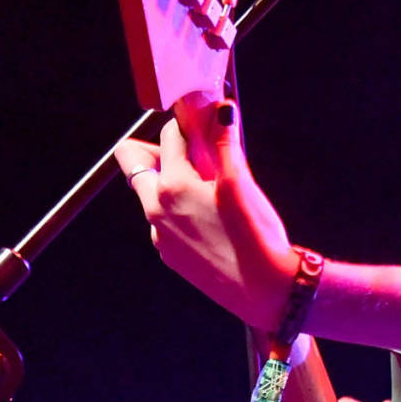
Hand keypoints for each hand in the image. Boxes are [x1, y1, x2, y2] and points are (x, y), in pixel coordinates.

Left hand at [118, 93, 295, 330]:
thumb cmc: (256, 237)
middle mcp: (156, 211)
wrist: (266, 291)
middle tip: (197, 155)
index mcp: (171, 187)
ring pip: (153, 193)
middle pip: (134, 161)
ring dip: (175, 182)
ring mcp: (161, 235)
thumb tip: (220, 110)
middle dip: (161, 149)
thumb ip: (224, 142)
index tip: (206, 127)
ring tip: (213, 192)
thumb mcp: (241, 183)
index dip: (189, 126)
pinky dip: (182, 210)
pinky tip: (213, 220)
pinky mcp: (171, 255)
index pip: (167, 135)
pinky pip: (166, 220)